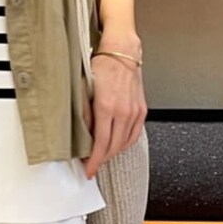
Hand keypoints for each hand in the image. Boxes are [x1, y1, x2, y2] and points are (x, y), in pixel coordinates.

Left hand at [81, 39, 146, 177]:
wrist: (122, 52)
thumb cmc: (102, 66)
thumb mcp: (82, 89)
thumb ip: (82, 113)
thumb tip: (80, 134)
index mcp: (107, 107)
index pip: (101, 144)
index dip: (94, 161)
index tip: (89, 171)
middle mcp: (123, 111)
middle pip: (113, 147)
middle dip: (102, 160)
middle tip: (92, 164)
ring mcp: (135, 112)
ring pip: (124, 144)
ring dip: (112, 153)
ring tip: (102, 155)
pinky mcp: (141, 110)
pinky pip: (133, 135)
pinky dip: (124, 144)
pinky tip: (116, 144)